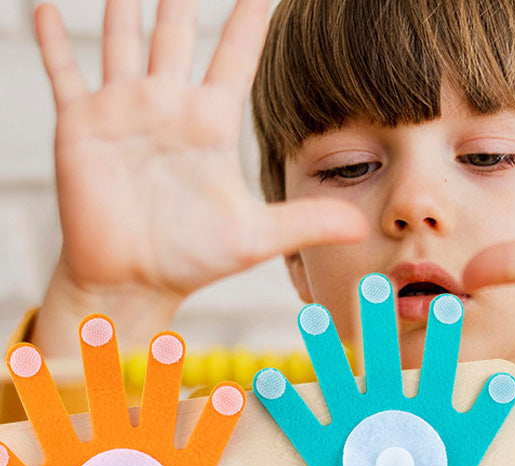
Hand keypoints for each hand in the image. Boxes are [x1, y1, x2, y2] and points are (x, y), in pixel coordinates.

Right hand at [32, 0, 366, 354]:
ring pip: (122, 39)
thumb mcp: (256, 237)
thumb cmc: (194, 258)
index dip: (252, 14)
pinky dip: (51, 43)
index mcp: (210, 122)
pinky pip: (63, 73)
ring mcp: (123, 111)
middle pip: (176, 31)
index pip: (236, 52)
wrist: (135, 281)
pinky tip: (43, 9)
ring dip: (123, 7)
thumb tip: (363, 228)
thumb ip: (307, 222)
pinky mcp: (81, 125)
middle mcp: (168, 106)